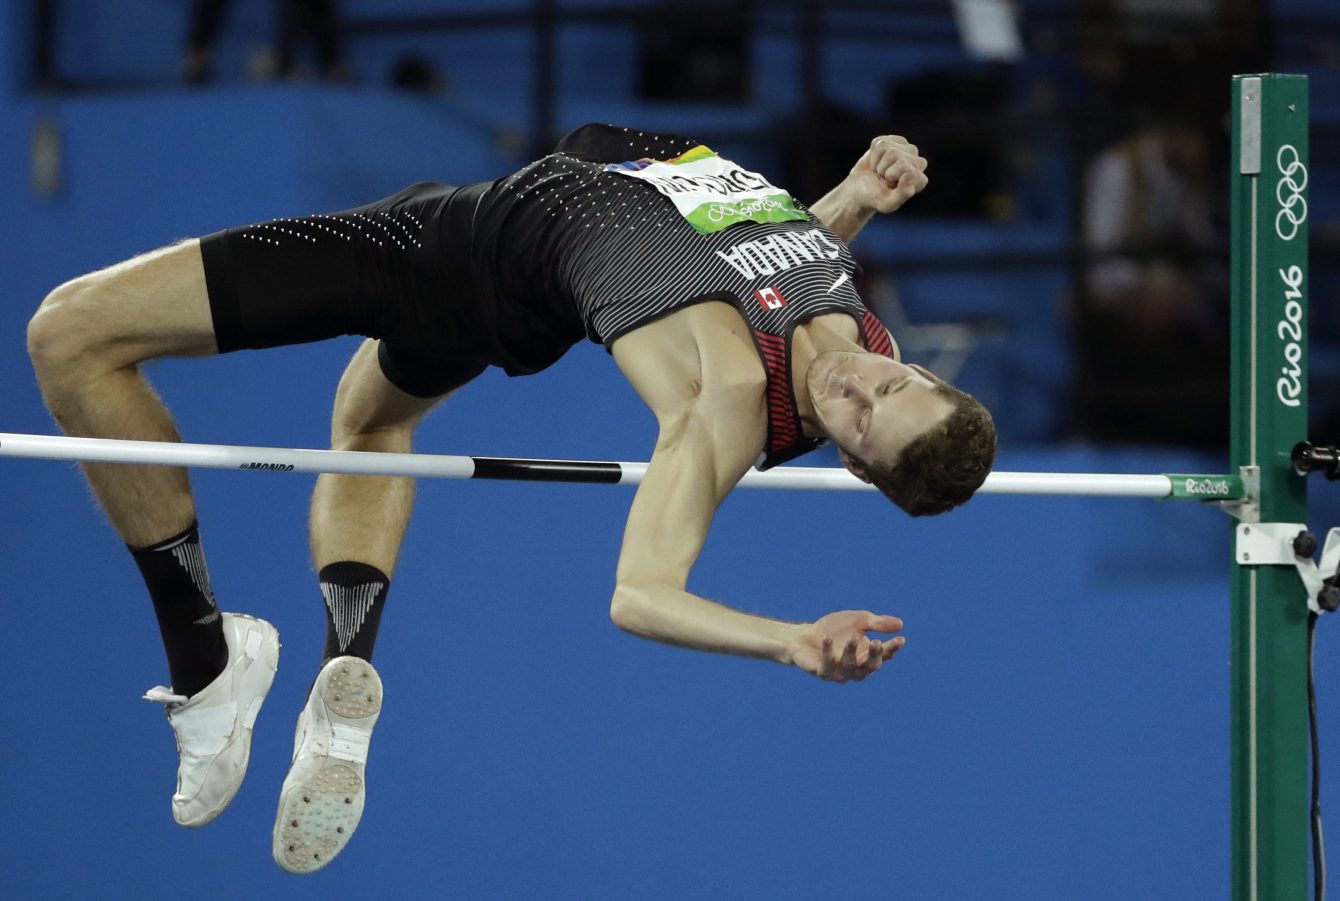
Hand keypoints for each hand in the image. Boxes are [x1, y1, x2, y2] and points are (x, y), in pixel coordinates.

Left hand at [788, 610, 904, 682]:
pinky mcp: (822, 672)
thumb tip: (901, 624)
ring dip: (851, 652)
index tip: (901, 639)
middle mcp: (857, 669)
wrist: (806, 635)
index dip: (892, 648)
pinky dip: (827, 652)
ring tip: (853, 636)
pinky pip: (826, 665)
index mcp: (868, 656)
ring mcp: (839, 673)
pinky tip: (827, 638)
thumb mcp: (858, 621)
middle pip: (870, 666)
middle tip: (876, 642)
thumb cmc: (836, 629)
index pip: (885, 655)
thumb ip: (877, 623)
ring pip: (849, 667)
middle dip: (874, 656)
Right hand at [846, 136, 928, 214]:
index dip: (891, 176)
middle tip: (883, 179)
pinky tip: (877, 163)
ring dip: (878, 163)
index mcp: (920, 180)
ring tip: (880, 172)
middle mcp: (918, 163)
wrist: (861, 190)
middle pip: (896, 155)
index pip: (907, 167)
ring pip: (887, 148)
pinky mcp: (896, 141)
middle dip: (883, 169)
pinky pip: (879, 143)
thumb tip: (911, 172)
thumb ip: (903, 193)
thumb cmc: (876, 198)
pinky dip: (873, 155)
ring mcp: (908, 150)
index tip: (889, 186)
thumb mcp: (888, 203)